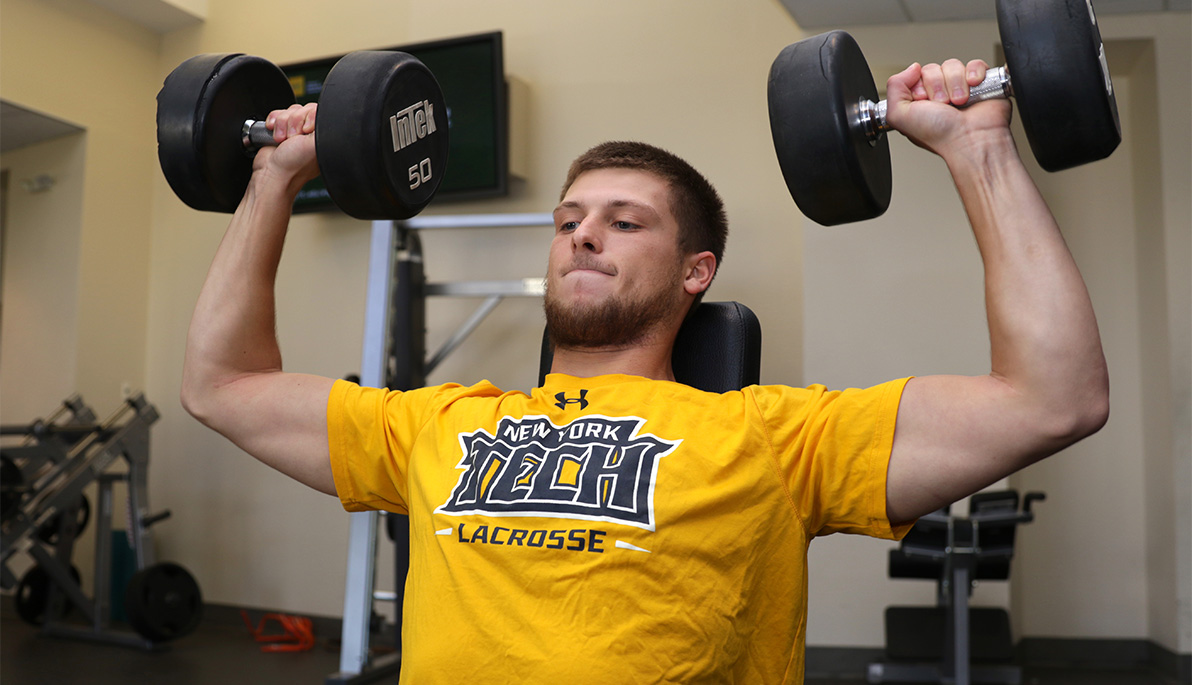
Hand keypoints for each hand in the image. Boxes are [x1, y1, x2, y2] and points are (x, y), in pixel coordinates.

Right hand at [252, 103, 320, 190]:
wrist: (272, 172)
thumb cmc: (294, 165)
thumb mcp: (316, 145)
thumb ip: (325, 128)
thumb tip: (329, 118)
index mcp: (324, 137)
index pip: (319, 112)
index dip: (309, 117)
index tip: (305, 131)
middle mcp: (311, 133)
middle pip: (304, 109)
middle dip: (294, 121)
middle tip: (293, 139)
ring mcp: (296, 131)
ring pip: (290, 111)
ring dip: (283, 124)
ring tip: (283, 140)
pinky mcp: (281, 129)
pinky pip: (278, 114)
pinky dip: (274, 122)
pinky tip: (275, 135)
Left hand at [884, 60, 1013, 160]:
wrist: (970, 139)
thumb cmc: (938, 135)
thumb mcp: (899, 116)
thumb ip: (894, 88)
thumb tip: (912, 68)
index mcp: (918, 102)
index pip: (914, 75)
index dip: (919, 87)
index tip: (923, 102)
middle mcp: (938, 94)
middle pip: (932, 69)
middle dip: (937, 86)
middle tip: (942, 105)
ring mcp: (959, 88)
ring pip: (952, 65)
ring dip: (955, 84)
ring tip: (958, 104)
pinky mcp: (980, 84)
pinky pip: (975, 64)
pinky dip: (974, 73)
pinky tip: (973, 88)